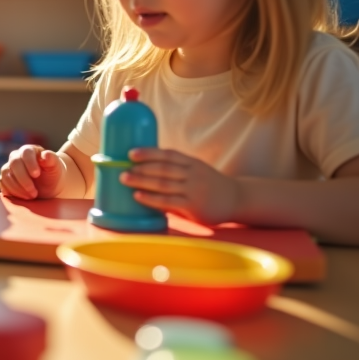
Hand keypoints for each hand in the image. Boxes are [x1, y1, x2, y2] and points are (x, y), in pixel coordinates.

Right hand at [0, 145, 63, 199]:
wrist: (48, 187)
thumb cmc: (53, 175)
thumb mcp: (56, 167)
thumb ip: (52, 159)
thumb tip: (45, 155)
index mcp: (29, 150)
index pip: (26, 152)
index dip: (30, 163)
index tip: (37, 175)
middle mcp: (16, 157)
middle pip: (14, 164)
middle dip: (23, 179)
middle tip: (35, 192)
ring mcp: (8, 168)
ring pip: (6, 175)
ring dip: (17, 188)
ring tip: (31, 196)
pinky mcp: (4, 180)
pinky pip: (2, 185)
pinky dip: (12, 192)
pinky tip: (23, 197)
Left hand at [123, 148, 240, 225]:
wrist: (236, 200)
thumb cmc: (209, 185)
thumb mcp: (196, 171)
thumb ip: (176, 170)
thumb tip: (143, 169)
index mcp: (192, 163)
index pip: (169, 155)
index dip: (149, 152)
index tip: (131, 153)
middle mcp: (193, 174)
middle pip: (163, 169)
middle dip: (141, 168)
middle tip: (122, 168)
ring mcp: (194, 190)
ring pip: (163, 184)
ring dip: (141, 181)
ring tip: (124, 179)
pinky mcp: (194, 207)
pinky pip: (168, 202)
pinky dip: (151, 198)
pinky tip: (138, 196)